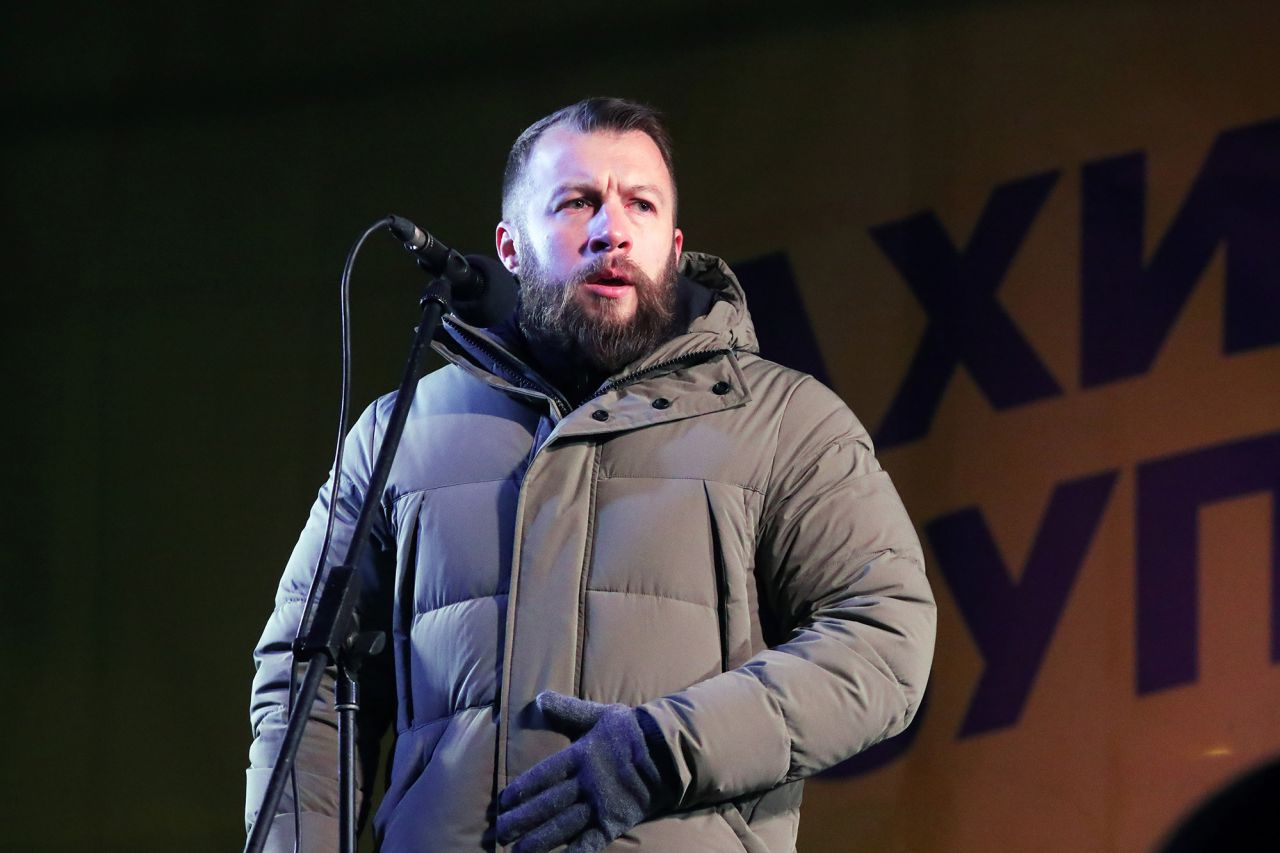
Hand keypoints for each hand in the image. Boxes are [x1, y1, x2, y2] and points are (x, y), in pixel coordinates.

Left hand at [496, 692, 669, 852]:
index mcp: (581, 755)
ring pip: (564, 825)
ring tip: (518, 851)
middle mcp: (587, 782)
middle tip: (499, 833)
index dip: (522, 789)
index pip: (544, 774)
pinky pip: (592, 842)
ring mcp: (601, 804)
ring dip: (539, 840)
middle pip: (548, 804)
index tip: (502, 802)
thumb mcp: (600, 714)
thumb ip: (569, 710)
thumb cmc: (634, 730)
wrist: (671, 751)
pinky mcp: (616, 822)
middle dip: (521, 819)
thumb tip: (540, 697)